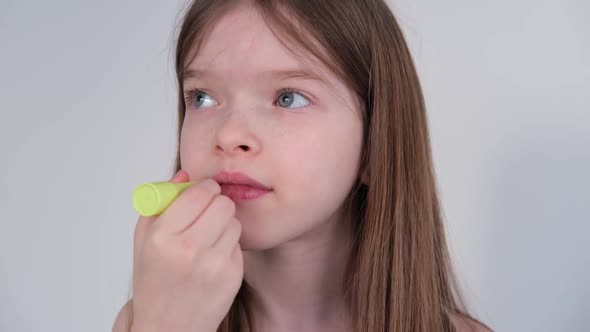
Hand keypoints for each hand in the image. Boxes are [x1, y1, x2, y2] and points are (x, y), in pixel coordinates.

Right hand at [129, 170, 242, 331]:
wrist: (168, 326)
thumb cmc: (154, 281)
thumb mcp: (144, 240)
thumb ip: (162, 203)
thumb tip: (184, 175)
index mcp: (163, 237)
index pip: (198, 193)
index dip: (204, 187)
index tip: (203, 189)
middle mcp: (189, 250)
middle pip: (223, 203)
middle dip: (217, 202)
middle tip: (208, 210)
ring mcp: (214, 265)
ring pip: (234, 222)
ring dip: (224, 224)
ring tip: (208, 238)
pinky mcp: (232, 276)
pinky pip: (239, 243)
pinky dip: (229, 245)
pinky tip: (213, 257)